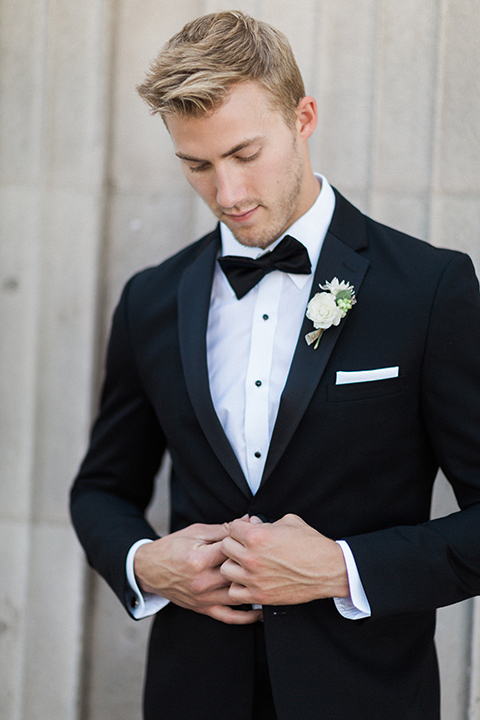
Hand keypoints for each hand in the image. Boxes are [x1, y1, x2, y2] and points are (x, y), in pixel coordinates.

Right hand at [134, 523, 261, 624]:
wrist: (149, 569)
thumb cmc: (172, 548)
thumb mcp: (195, 532)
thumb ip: (222, 530)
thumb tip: (246, 522)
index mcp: (199, 559)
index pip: (231, 550)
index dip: (246, 542)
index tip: (258, 536)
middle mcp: (202, 581)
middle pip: (237, 573)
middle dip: (253, 563)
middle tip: (268, 557)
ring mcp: (203, 598)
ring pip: (237, 596)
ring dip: (255, 589)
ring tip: (271, 583)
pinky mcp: (202, 608)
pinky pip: (228, 617)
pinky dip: (246, 617)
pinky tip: (260, 612)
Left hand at [220, 514, 349, 605]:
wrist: (328, 569)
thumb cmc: (311, 545)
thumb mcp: (289, 521)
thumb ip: (266, 521)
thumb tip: (252, 522)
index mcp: (257, 536)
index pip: (232, 527)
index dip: (240, 527)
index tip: (246, 531)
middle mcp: (252, 557)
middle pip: (225, 547)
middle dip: (234, 543)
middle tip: (244, 546)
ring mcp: (254, 578)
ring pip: (225, 569)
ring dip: (234, 565)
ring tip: (245, 564)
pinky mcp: (260, 595)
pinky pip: (234, 592)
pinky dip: (239, 586)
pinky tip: (248, 580)